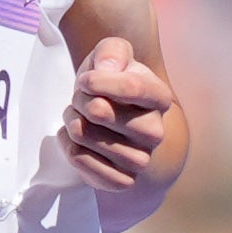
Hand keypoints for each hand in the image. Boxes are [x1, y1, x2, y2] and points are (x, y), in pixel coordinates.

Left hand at [64, 34, 173, 189]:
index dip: (99, 81)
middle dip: (80, 100)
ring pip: (87, 137)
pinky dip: (72, 151)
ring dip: (72, 124)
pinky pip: (87, 166)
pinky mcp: (123, 180)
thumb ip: (112, 52)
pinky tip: (75, 142)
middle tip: (82, 100)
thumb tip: (106, 69)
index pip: (132, 88)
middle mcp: (156, 131)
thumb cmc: (111, 83)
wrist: (107, 115)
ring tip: (78, 118)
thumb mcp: (113, 54)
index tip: (85, 81)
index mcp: (159, 97)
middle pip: (100, 112)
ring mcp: (141, 159)